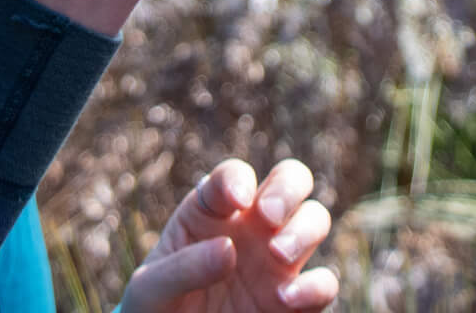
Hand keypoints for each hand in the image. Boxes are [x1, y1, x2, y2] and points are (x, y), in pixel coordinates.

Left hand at [120, 159, 337, 312]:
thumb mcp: (152, 288)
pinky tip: (286, 298)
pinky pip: (323, 283)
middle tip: (268, 215)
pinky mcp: (293, 301)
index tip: (236, 200)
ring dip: (304, 229)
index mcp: (211, 211)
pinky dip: (315, 286)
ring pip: (315, 219)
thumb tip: (228, 250)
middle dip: (288, 188)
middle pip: (291, 179)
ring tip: (277, 255)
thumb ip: (183, 267)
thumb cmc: (155, 308)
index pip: (233, 176)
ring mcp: (276, 262)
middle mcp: (251, 227)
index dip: (238, 179)